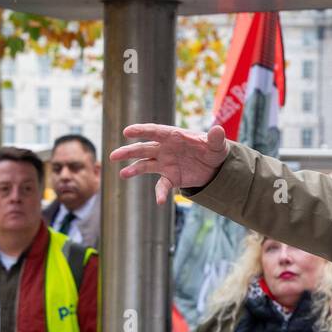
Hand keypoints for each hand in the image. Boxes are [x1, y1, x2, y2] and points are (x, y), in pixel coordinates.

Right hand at [113, 123, 229, 205]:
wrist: (216, 166)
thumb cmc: (214, 149)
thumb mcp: (218, 144)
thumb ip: (216, 138)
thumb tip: (217, 129)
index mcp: (175, 136)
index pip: (155, 131)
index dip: (142, 131)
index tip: (127, 131)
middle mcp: (166, 149)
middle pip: (144, 149)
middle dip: (129, 152)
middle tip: (113, 156)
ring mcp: (166, 163)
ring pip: (145, 165)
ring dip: (133, 169)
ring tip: (122, 174)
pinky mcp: (170, 177)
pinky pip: (162, 185)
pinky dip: (160, 193)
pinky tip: (160, 201)